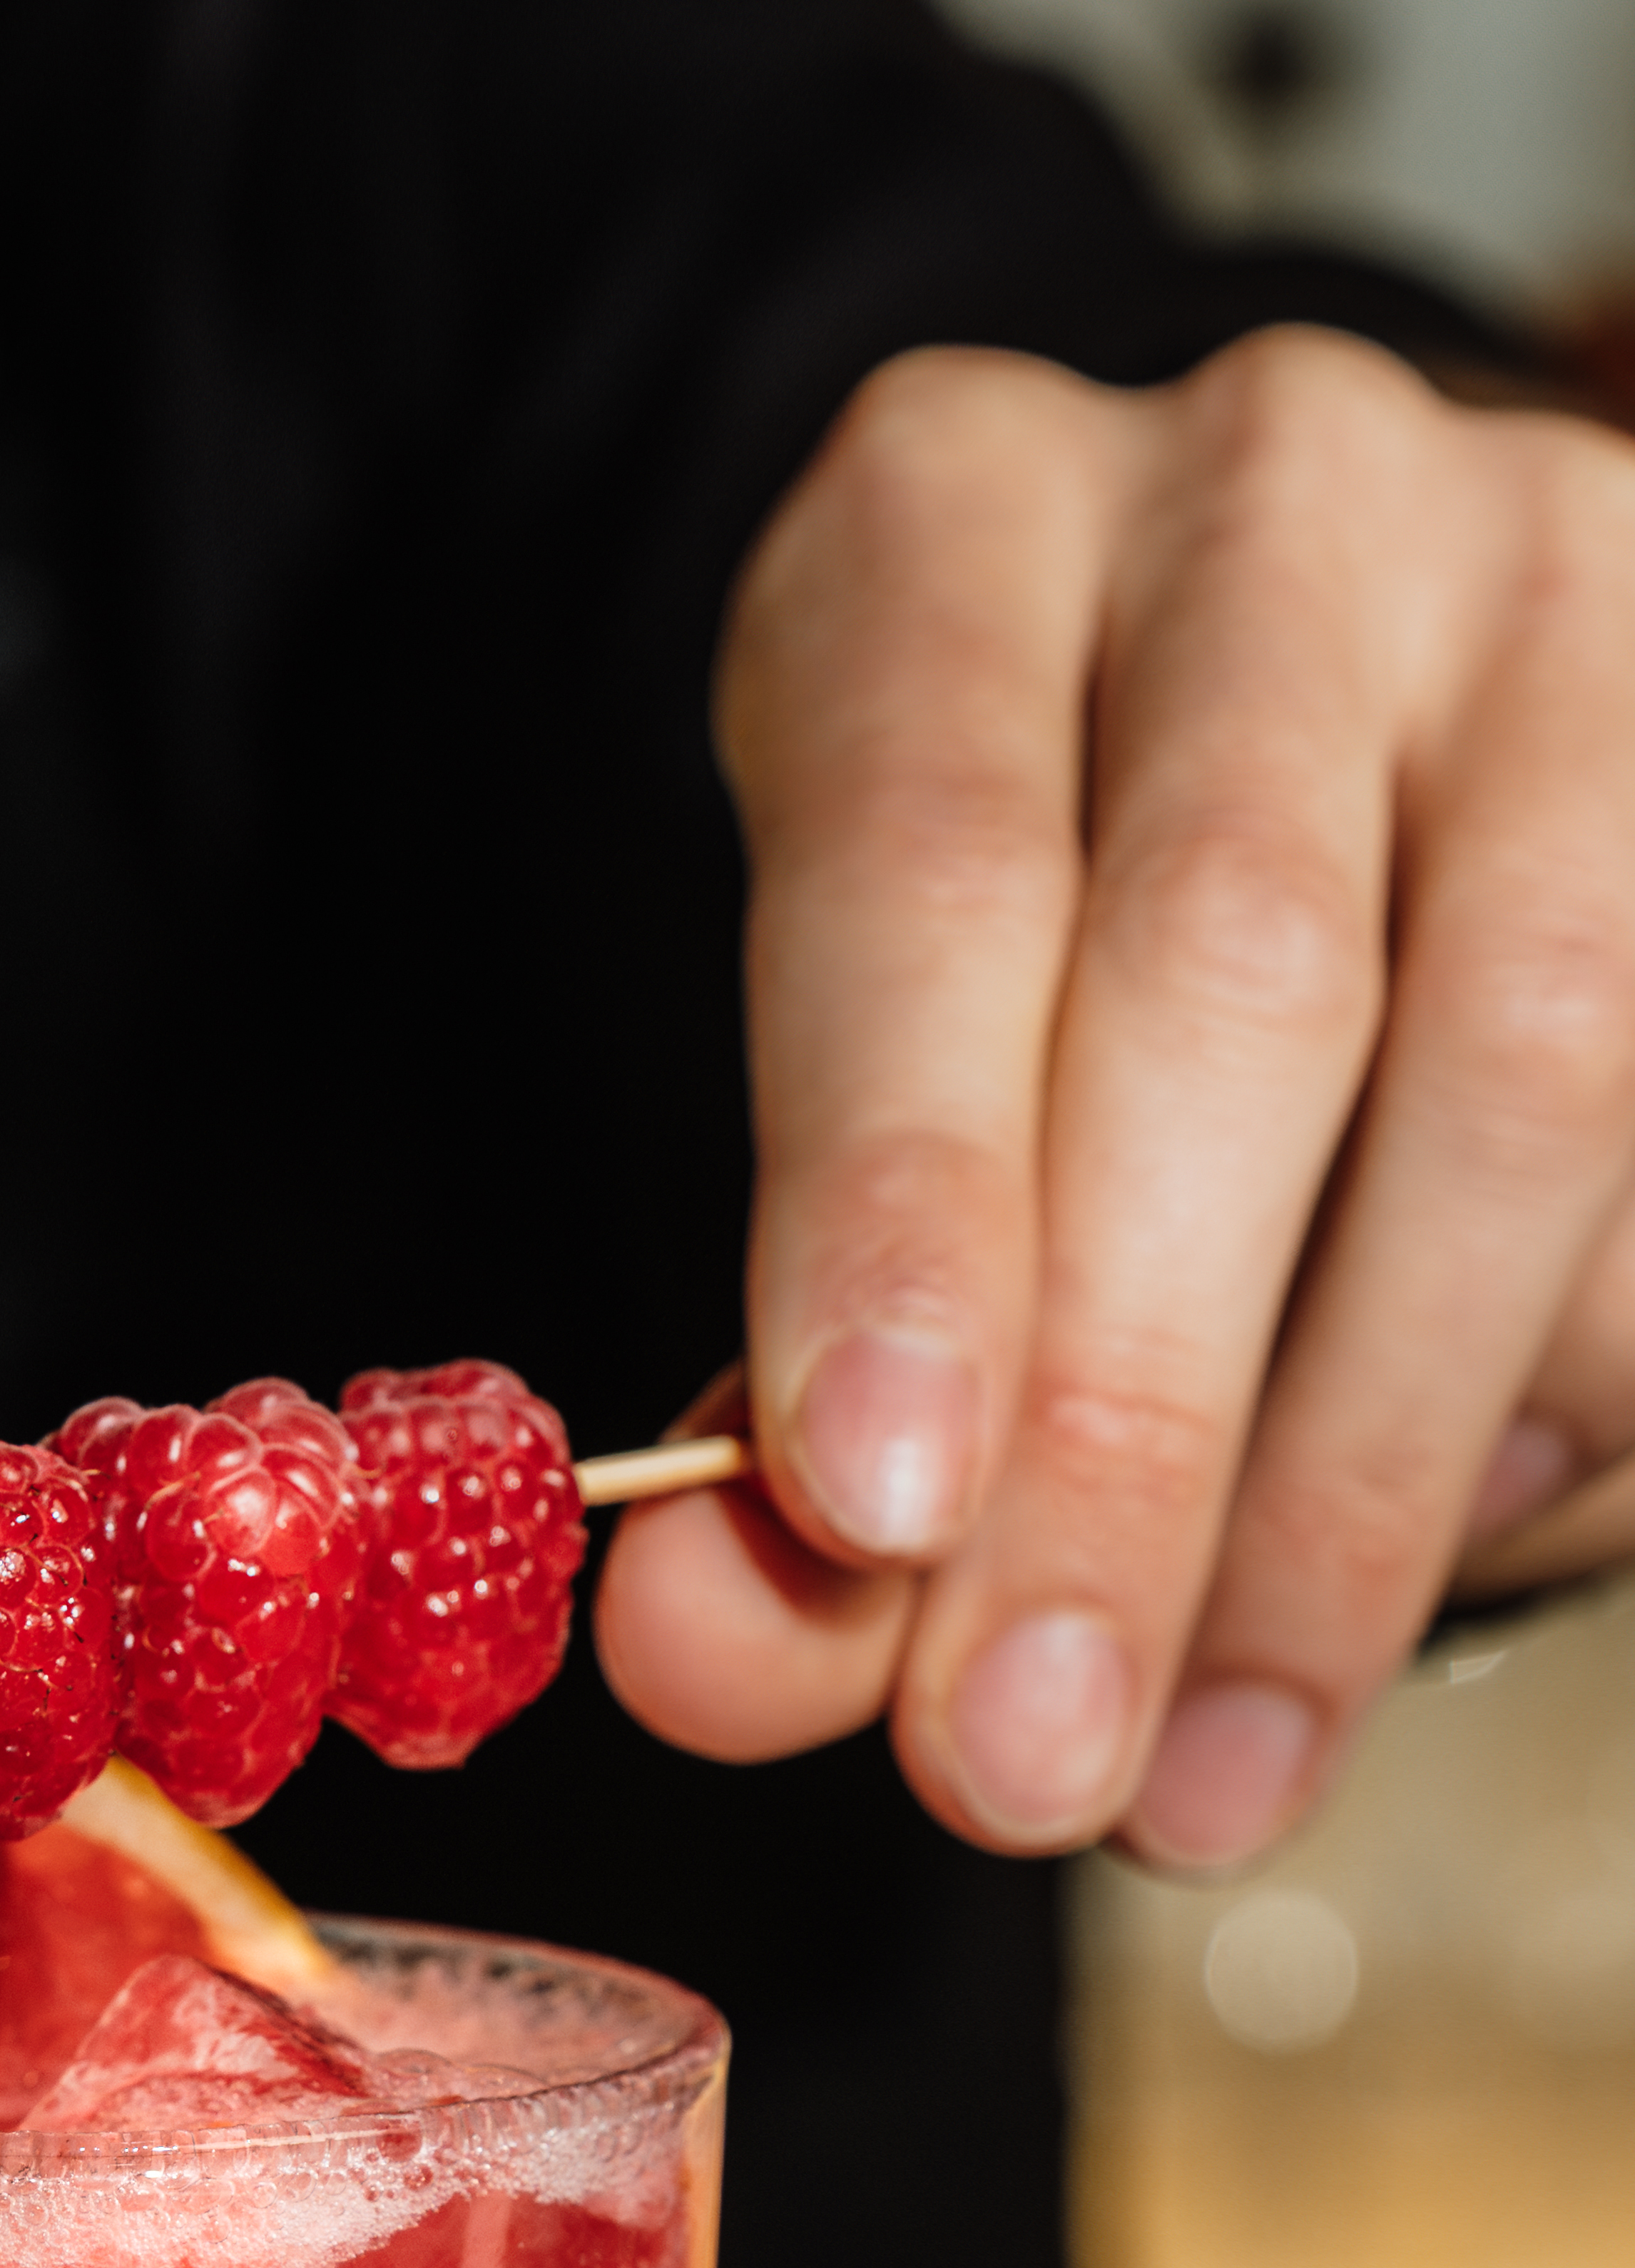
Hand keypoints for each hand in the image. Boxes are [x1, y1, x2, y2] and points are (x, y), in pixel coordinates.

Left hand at [595, 329, 1634, 1863]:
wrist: (1310, 760)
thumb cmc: (1008, 975)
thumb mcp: (842, 1133)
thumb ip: (781, 1422)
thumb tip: (718, 1652)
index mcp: (951, 519)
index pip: (922, 861)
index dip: (901, 1199)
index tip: (869, 1512)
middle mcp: (1273, 496)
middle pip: (1236, 975)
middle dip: (1126, 1420)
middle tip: (1020, 1757)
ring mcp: (1564, 597)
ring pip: (1522, 1059)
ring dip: (1351, 1485)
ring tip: (1193, 1770)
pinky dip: (1539, 1413)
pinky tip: (1376, 1594)